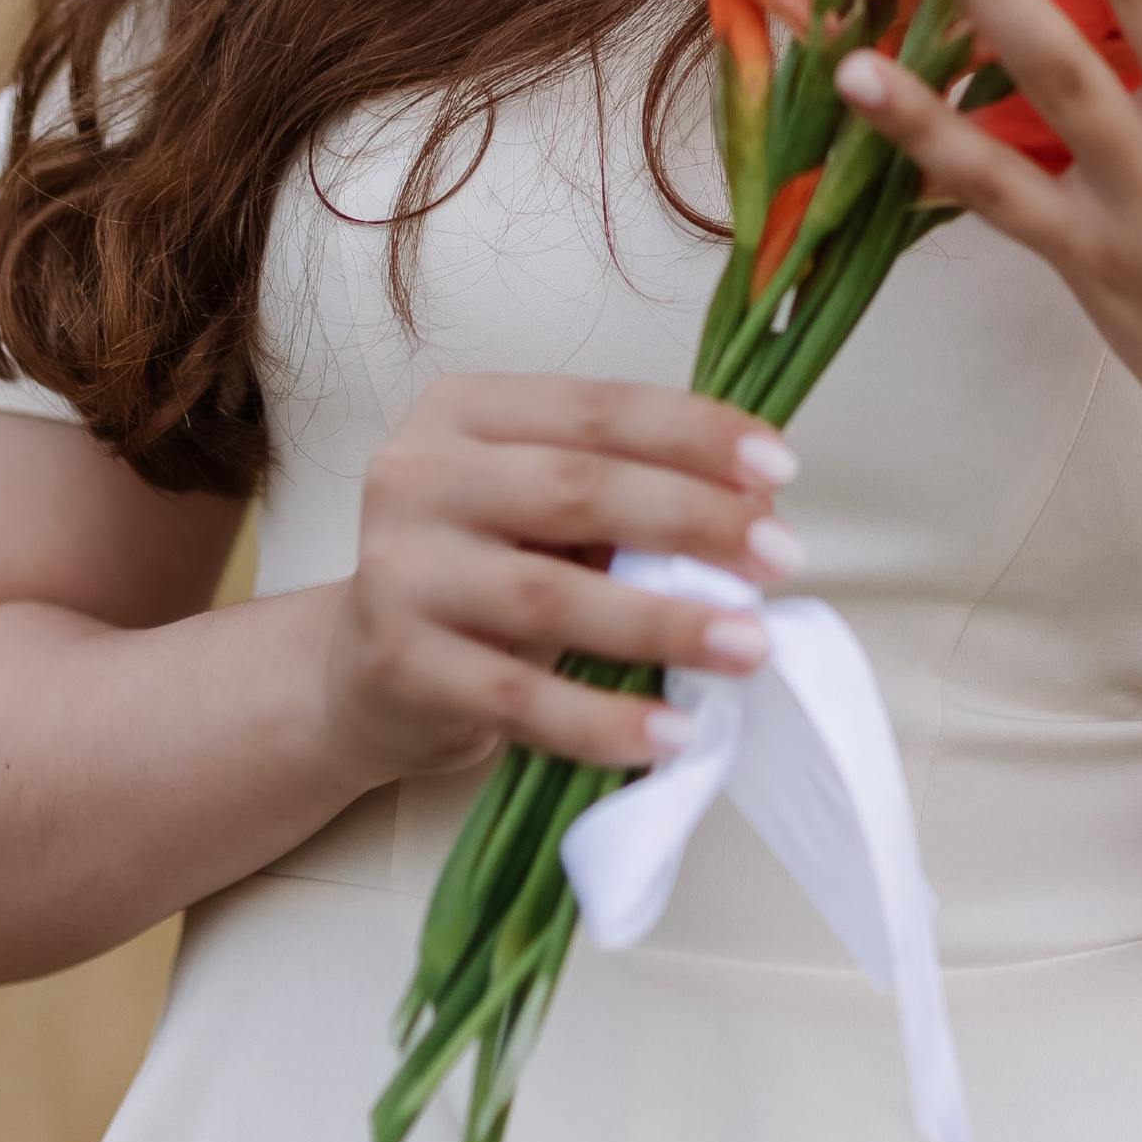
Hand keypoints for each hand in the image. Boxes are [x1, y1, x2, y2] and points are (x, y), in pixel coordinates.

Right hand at [327, 375, 804, 779]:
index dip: (694, 433)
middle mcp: (417, 476)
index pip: (597, 409)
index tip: (779, 468)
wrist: (359, 671)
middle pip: (577, 489)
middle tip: (782, 556)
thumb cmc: (481, 574)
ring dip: (664, 622)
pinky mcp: (400, 666)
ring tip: (749, 646)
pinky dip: (602, 719)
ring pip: (551, 596)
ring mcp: (400, 572)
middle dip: (693, 520)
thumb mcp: (536, 510)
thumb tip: (753, 514)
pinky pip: (519, 699)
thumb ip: (622, 496)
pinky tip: (668, 733)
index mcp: (464, 412)